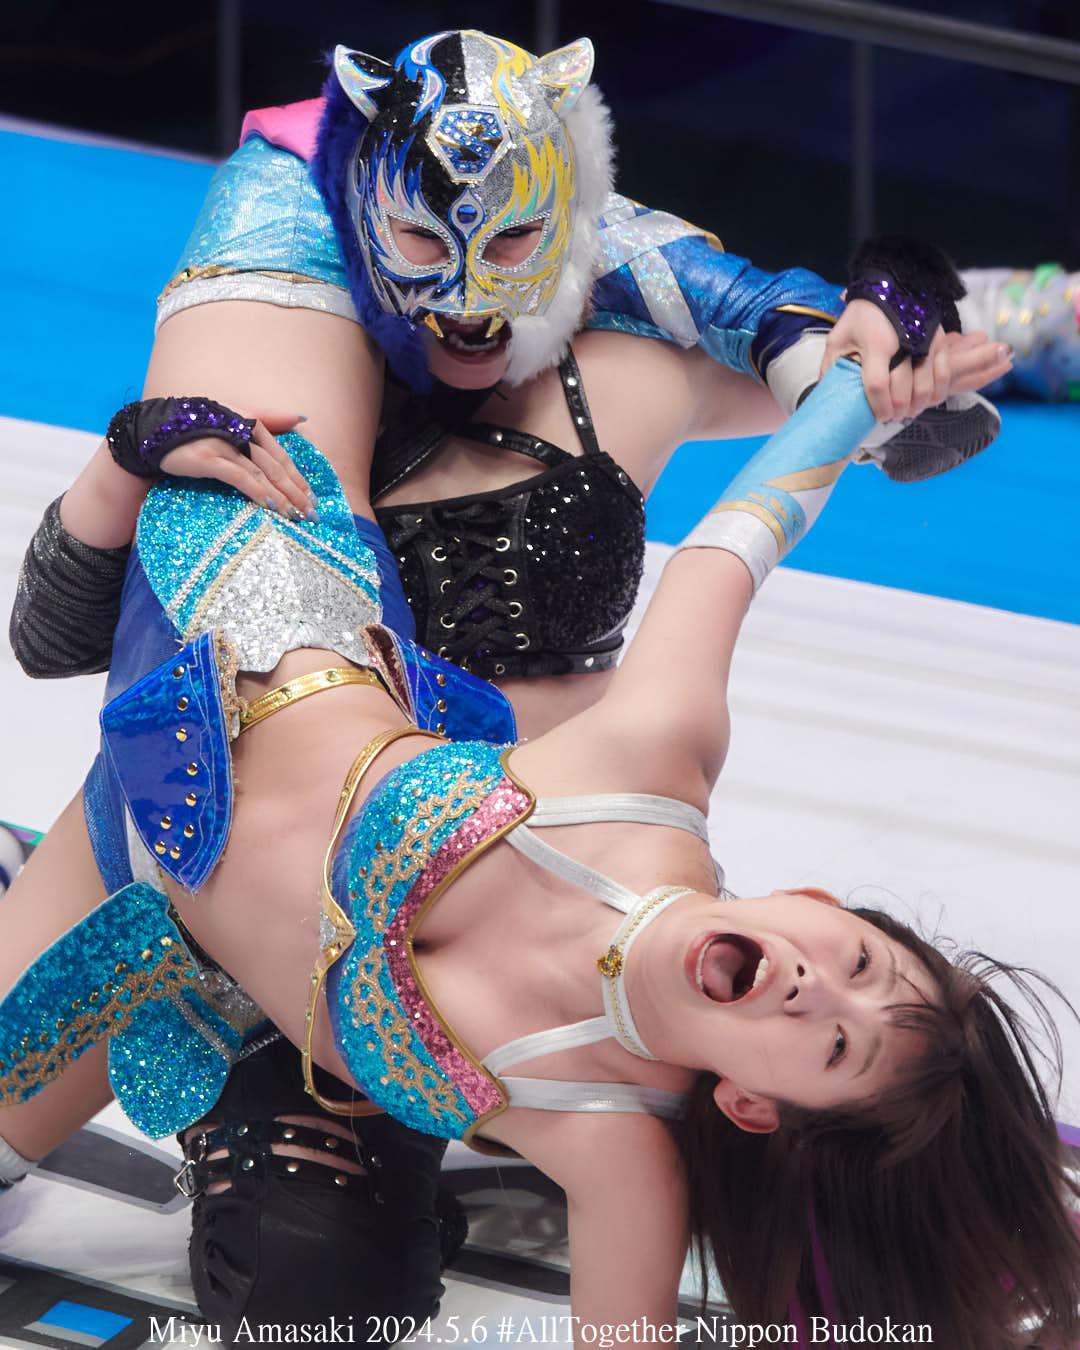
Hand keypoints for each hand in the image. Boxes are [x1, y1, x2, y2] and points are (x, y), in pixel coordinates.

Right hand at [159, 410, 316, 520]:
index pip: (280, 456)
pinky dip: (257, 490)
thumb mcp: (233, 417)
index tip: (313, 499)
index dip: (298, 478)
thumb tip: (302, 415)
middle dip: (296, 492)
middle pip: (275, 466)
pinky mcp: (207, 458)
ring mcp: (223, 444)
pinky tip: (270, 505)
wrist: (153, 433)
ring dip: (282, 495)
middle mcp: (239, 432)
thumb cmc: (196, 428)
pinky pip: (239, 476)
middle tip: (312, 514)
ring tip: (297, 515)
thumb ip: (268, 418)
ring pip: (261, 473)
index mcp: (248, 424)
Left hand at [820, 298, 1012, 420]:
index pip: (878, 386)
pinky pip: (944, 377)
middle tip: (890, 417)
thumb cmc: (863, 315)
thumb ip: (832, 366)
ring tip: (906, 411)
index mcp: (876, 345)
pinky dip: (935, 394)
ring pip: (926, 390)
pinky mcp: (940, 342)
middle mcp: (905, 345)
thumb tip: (827, 393)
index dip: (878, 407)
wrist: (893, 286)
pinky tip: (925, 399)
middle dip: (896, 412)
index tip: (877, 417)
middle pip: (904, 393)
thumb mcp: (839, 337)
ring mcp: (926, 344)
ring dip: (915, 407)